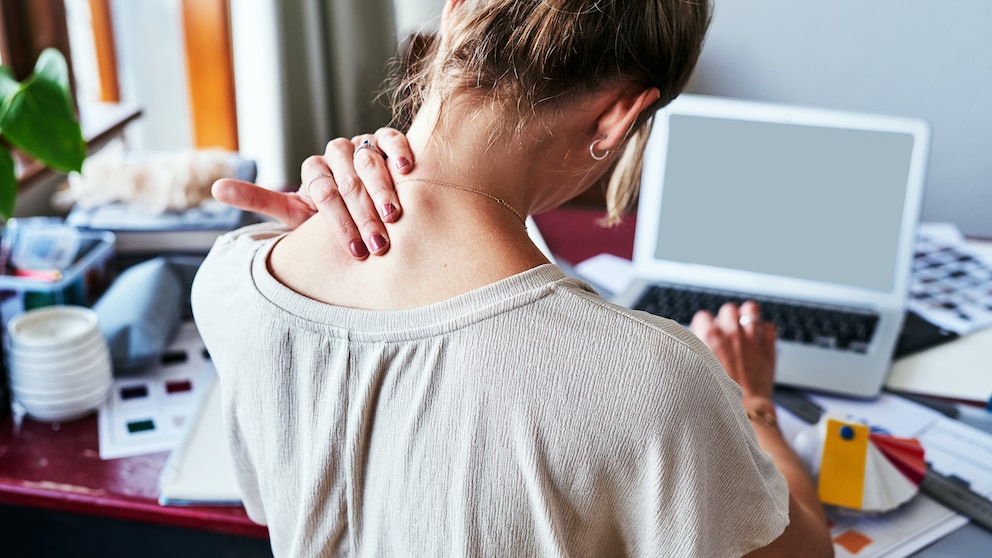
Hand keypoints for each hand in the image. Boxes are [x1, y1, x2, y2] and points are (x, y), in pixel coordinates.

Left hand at [211, 128, 413, 258]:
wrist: (367, 210)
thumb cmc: (329, 220)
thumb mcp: (295, 214)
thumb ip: (260, 200)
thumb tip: (214, 188)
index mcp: (313, 171)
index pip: (323, 192)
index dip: (338, 222)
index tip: (354, 250)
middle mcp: (335, 154)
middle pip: (347, 180)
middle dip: (363, 215)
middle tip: (378, 244)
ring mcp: (361, 145)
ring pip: (368, 160)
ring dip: (383, 189)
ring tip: (394, 215)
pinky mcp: (385, 139)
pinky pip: (391, 138)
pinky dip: (399, 152)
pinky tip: (407, 171)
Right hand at [690, 301, 777, 403]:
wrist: (744, 410)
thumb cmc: (718, 395)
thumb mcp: (697, 369)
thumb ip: (697, 352)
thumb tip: (696, 343)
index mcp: (710, 337)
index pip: (703, 316)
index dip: (704, 326)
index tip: (706, 333)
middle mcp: (731, 333)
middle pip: (728, 309)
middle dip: (726, 318)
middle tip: (726, 331)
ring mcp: (751, 339)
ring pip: (751, 309)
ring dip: (747, 316)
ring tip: (745, 325)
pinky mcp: (768, 348)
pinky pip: (769, 327)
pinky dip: (765, 331)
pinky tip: (760, 338)